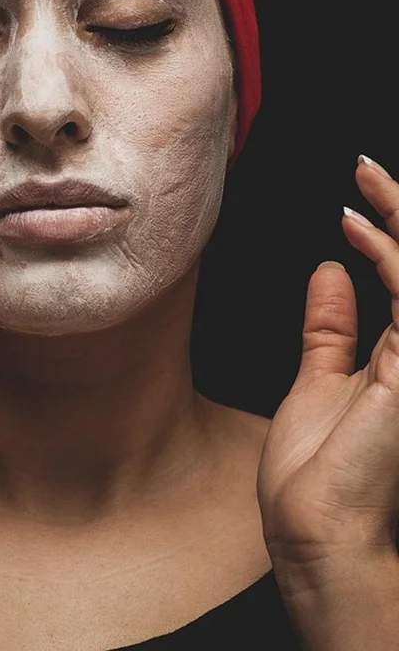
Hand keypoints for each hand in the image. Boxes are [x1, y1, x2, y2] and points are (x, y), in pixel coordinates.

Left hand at [257, 155, 398, 565]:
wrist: (314, 533)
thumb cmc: (318, 474)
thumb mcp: (321, 379)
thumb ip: (332, 328)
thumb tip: (329, 271)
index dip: (391, 235)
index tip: (356, 203)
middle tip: (368, 170)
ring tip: (368, 180)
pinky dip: (388, 254)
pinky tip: (356, 226)